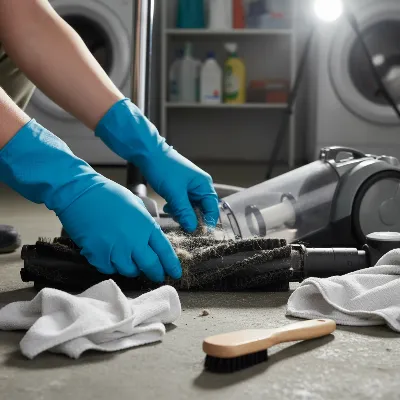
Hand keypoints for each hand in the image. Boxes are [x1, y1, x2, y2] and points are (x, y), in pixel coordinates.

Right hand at [59, 179, 181, 281]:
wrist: (80, 193)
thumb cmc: (108, 194)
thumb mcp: (136, 204)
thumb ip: (145, 223)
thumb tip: (149, 237)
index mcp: (146, 226)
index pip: (165, 251)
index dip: (171, 264)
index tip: (175, 272)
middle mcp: (134, 240)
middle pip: (150, 266)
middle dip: (156, 273)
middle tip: (158, 276)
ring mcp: (116, 249)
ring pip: (130, 271)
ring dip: (133, 269)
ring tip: (132, 263)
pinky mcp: (98, 255)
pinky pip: (109, 269)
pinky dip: (112, 266)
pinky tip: (112, 258)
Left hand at [95, 99, 219, 231]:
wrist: (149, 154)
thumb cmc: (164, 169)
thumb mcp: (175, 193)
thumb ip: (185, 211)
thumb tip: (192, 228)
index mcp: (204, 185)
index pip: (212, 208)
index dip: (207, 222)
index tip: (199, 234)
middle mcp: (200, 186)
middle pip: (202, 209)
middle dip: (192, 218)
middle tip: (182, 224)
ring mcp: (190, 188)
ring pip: (191, 208)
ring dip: (183, 213)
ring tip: (172, 212)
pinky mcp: (181, 189)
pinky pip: (183, 204)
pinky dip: (177, 208)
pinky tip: (169, 207)